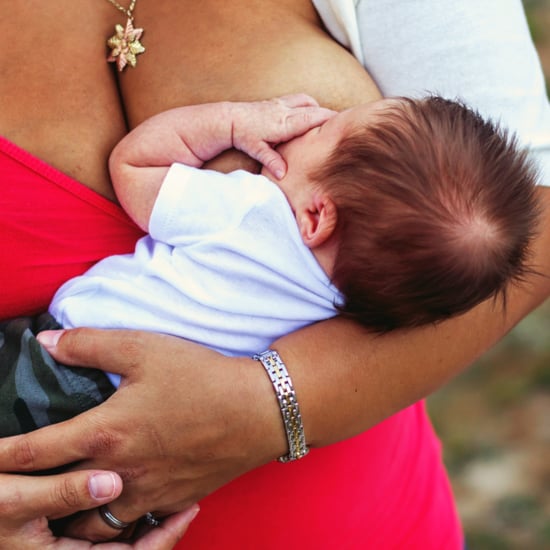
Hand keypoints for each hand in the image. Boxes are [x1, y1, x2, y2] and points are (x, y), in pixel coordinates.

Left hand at [0, 328, 283, 541]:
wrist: (259, 410)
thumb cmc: (202, 377)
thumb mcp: (145, 347)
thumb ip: (90, 344)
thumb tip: (46, 342)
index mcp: (106, 433)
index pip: (35, 453)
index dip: (1, 456)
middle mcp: (119, 472)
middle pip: (55, 503)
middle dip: (28, 500)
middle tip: (18, 491)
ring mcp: (147, 493)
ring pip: (91, 526)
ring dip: (70, 518)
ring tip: (64, 505)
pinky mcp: (172, 500)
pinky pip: (132, 527)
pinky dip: (115, 523)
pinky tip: (117, 504)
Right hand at [0, 469, 196, 548]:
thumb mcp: (15, 499)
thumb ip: (62, 493)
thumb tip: (113, 484)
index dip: (164, 538)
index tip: (188, 512)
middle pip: (131, 548)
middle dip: (162, 527)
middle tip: (188, 497)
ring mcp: (69, 543)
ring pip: (119, 537)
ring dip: (143, 517)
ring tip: (169, 490)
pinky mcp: (65, 530)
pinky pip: (103, 526)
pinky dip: (123, 510)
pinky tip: (134, 488)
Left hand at [230, 94, 335, 177]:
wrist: (230, 119)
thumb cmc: (244, 136)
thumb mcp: (257, 151)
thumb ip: (272, 161)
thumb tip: (283, 174)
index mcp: (283, 123)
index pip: (312, 118)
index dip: (328, 119)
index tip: (343, 123)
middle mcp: (285, 111)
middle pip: (314, 108)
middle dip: (330, 114)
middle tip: (344, 122)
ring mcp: (281, 104)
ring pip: (307, 101)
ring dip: (318, 108)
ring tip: (327, 120)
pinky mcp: (277, 101)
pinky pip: (299, 99)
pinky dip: (308, 104)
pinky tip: (310, 114)